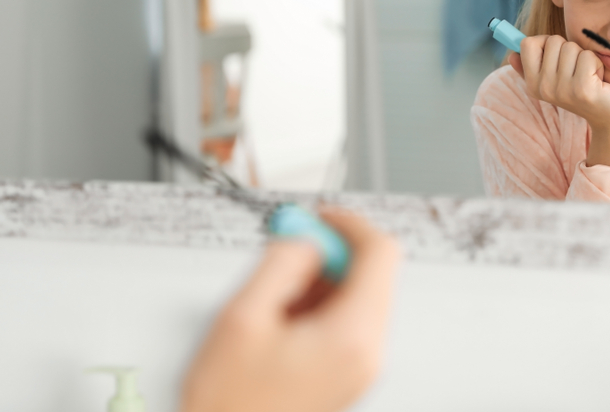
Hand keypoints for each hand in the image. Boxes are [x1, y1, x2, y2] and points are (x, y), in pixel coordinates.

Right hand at [181, 208, 400, 411]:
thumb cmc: (229, 407)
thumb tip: (306, 238)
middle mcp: (368, 352)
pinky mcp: (348, 376)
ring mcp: (361, 367)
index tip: (318, 217)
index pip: (380, 253)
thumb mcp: (242, 317)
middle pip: (373, 273)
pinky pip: (347, 322)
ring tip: (272, 300)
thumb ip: (280, 264)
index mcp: (353, 335)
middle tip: (287, 251)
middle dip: (331, 253)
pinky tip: (279, 322)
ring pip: (359, 296)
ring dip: (321, 281)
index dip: (349, 224)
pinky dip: (319, 306)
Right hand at [508, 35, 609, 130]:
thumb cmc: (585, 90)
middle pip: (553, 41)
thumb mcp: (556, 78)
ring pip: (571, 48)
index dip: (545, 41)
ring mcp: (562, 90)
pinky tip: (599, 81)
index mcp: (533, 84)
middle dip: (570, 49)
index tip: (558, 54)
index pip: (527, 44)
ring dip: (585, 57)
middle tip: (578, 70)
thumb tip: (512, 54)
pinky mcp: (582, 89)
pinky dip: (597, 64)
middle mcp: (543, 88)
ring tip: (589, 76)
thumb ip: (532, 66)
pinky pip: (587, 57)